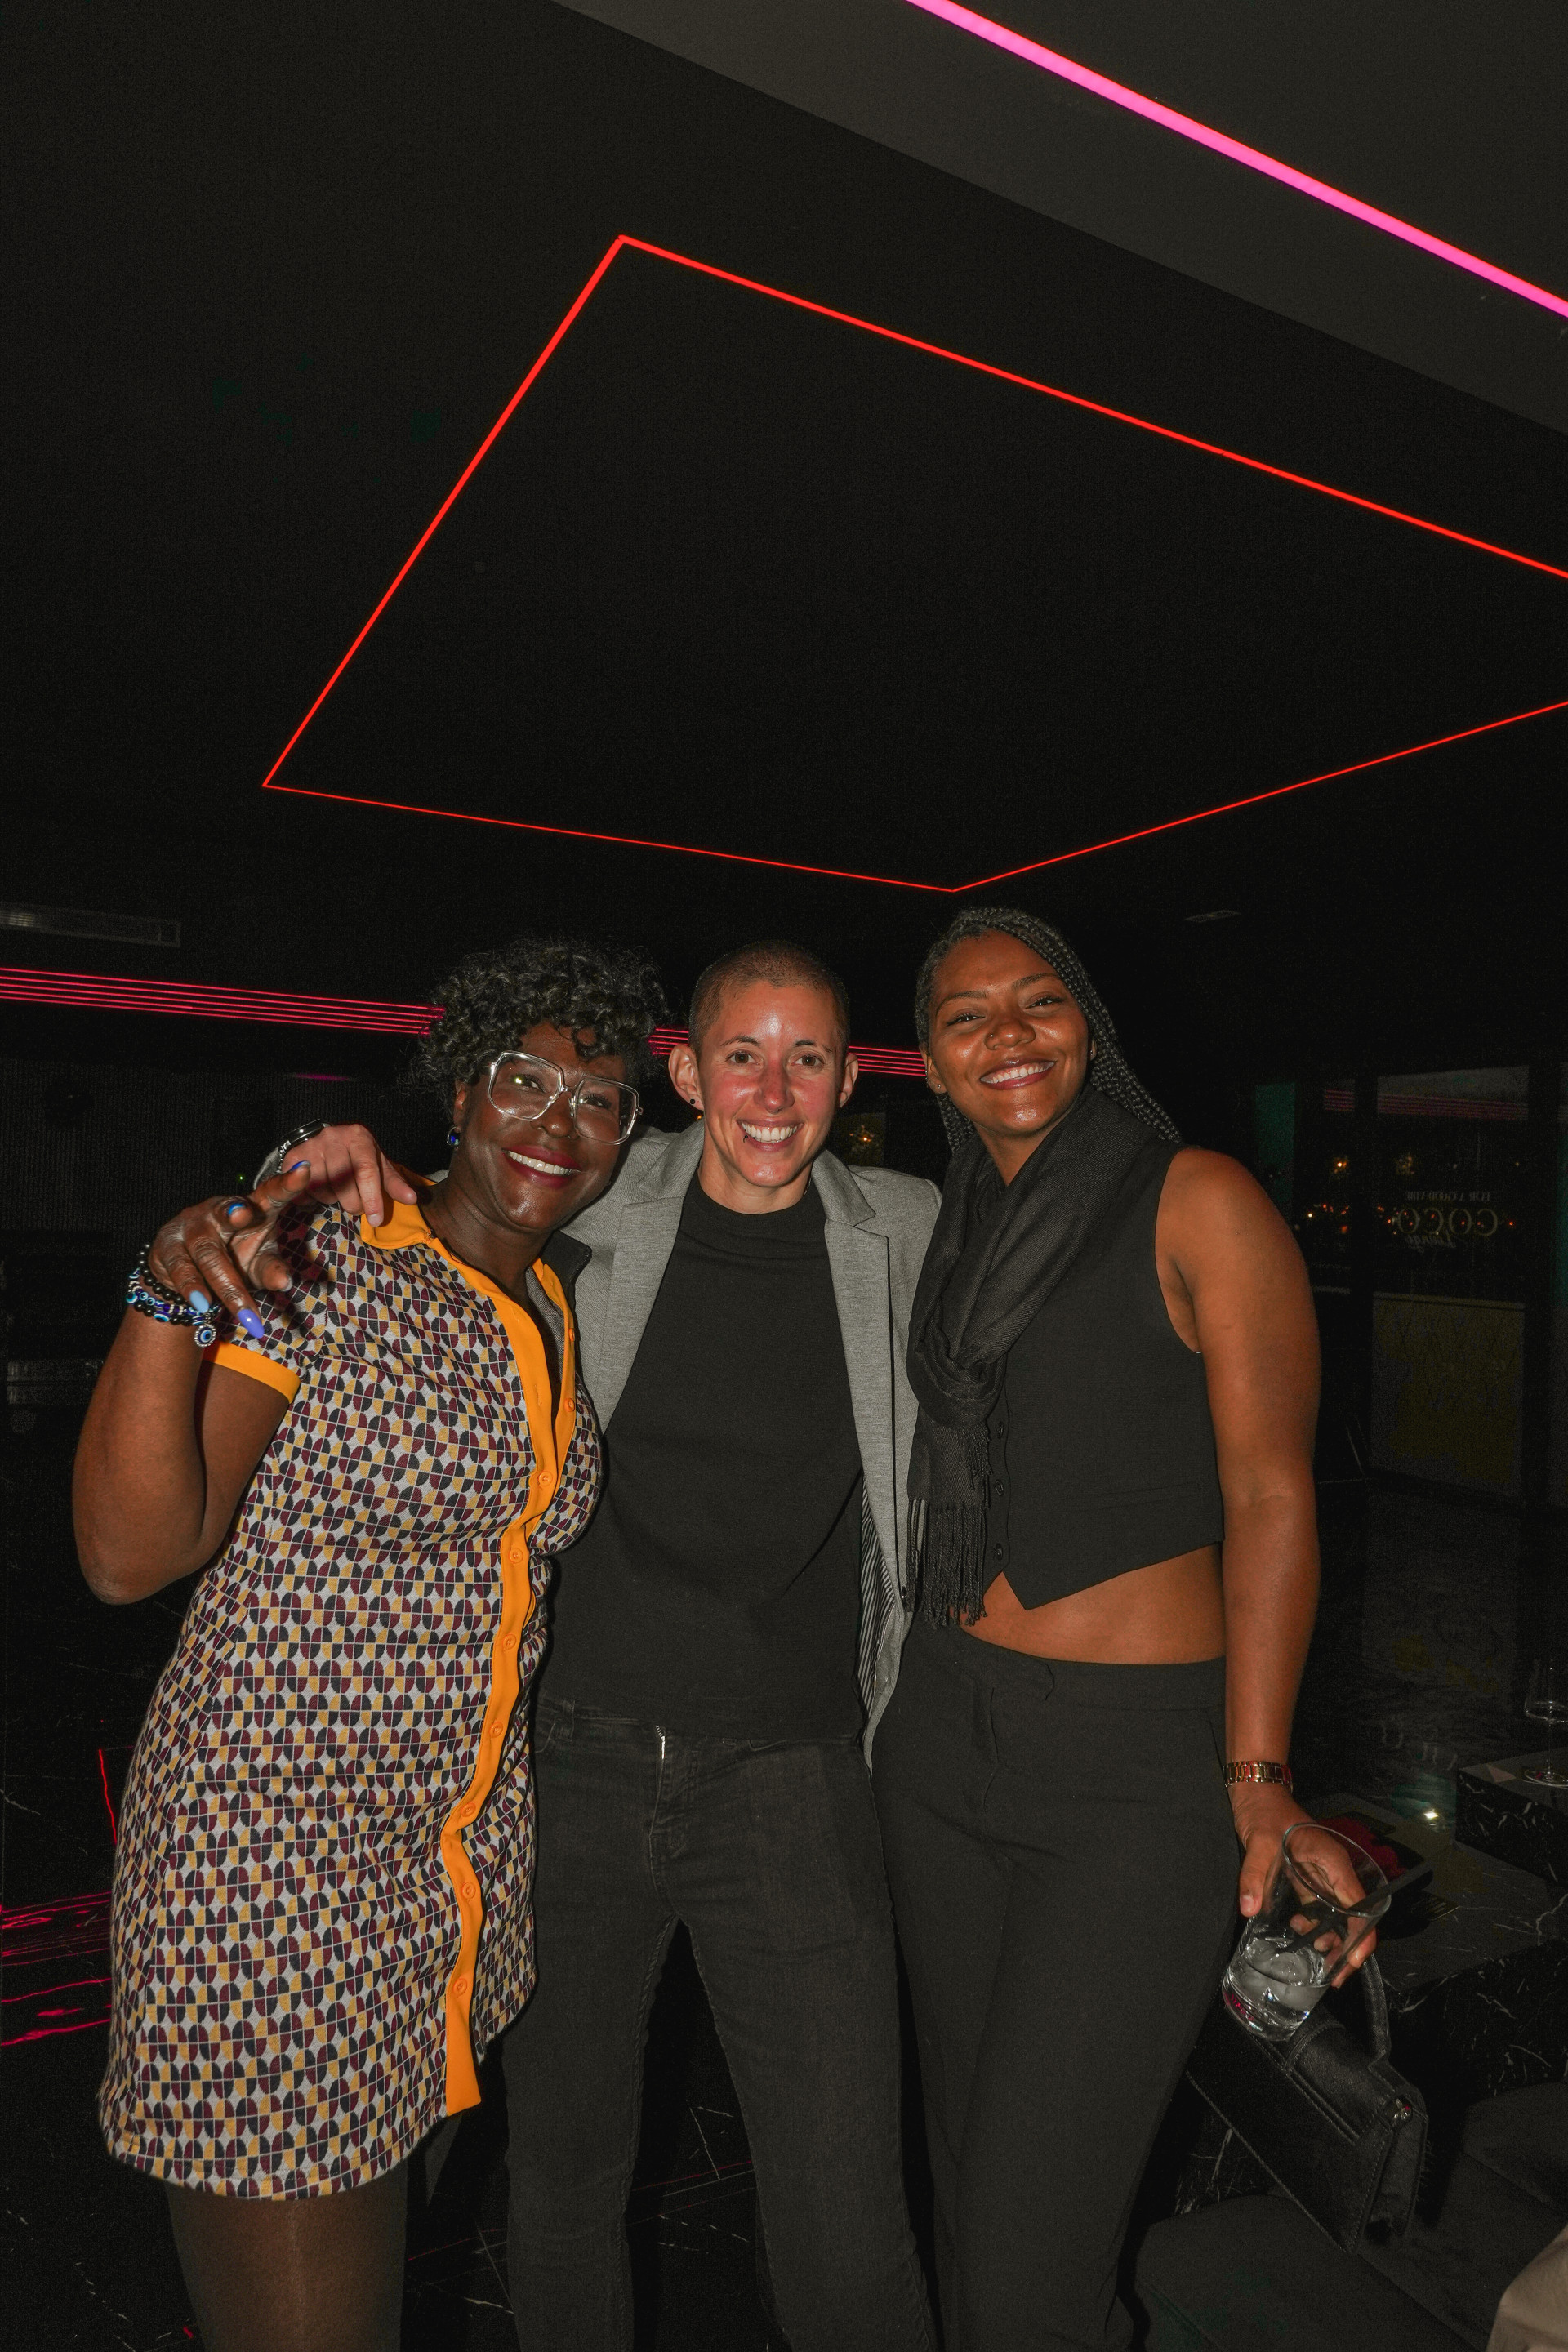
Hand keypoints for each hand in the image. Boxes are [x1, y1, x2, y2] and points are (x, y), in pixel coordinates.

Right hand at [147, 1161, 318, 1329]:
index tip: (304, 1172)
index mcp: (251, 1208)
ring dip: (226, 1284)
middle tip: (245, 1213)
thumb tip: (284, 1282)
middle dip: (234, 1212)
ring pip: (207, 1252)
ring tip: (245, 1312)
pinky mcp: (168, 1246)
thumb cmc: (233, 1258)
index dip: (286, 1183)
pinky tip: (202, 1305)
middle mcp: (219, 1211)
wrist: (184, 1272)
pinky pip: (181, 1267)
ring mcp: (191, 1227)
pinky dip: (192, 1288)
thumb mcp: (258, 1263)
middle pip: (227, 1212)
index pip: (270, 1193)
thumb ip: (272, 1270)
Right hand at [275, 1123, 417, 1226]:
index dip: (371, 1198)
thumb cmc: (357, 1156)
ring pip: (322, 1188)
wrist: (326, 1140)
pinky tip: (320, 1189)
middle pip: (343, 1183)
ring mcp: (311, 1145)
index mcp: (358, 1137)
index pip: (365, 1170)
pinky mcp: (293, 1157)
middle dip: (353, 1203)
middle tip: (357, 1206)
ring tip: (338, 1191)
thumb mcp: (378, 1165)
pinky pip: (303, 1190)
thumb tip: (412, 1199)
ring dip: (332, 1199)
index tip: (375, 1220)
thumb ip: (393, 1183)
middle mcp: (333, 1137)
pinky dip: (313, 1198)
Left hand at [1229, 1781, 1376, 1975]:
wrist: (1257, 1793)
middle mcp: (1334, 1872)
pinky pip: (1319, 1909)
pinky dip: (1314, 1925)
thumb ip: (1254, 1875)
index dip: (1360, 1937)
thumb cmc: (1265, 1811)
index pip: (1360, 1907)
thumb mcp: (1259, 1842)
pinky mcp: (1307, 1879)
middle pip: (1354, 1917)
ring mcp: (1321, 1876)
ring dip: (1329, 1939)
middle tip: (1334, 1976)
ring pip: (1337, 1917)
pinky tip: (1298, 1931)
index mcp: (1333, 1862)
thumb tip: (1250, 1910)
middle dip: (1347, 1948)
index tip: (1349, 1961)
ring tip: (1311, 1954)